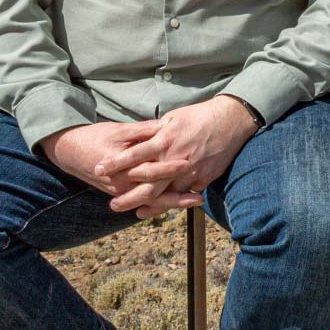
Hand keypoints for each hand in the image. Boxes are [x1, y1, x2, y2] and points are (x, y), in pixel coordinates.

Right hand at [40, 120, 206, 217]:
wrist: (69, 152)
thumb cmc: (95, 137)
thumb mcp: (118, 130)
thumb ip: (142, 130)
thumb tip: (165, 125)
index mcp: (122, 166)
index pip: (150, 170)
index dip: (169, 168)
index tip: (188, 164)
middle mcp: (121, 184)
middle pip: (153, 192)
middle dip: (177, 195)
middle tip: (199, 196)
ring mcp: (120, 191)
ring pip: (150, 200)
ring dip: (172, 202)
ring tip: (195, 201)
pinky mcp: (120, 192)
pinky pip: (143, 200)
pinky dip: (161, 202)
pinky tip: (179, 201)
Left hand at [92, 97, 258, 215]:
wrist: (230, 120)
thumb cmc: (200, 116)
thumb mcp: (173, 118)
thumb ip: (154, 131)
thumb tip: (136, 137)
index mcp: (164, 140)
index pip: (133, 154)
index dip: (114, 163)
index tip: (98, 169)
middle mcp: (174, 158)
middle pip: (146, 184)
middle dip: (128, 197)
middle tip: (113, 205)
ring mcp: (189, 171)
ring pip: (165, 195)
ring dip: (148, 205)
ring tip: (134, 212)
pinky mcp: (203, 178)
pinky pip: (184, 194)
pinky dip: (171, 203)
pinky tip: (163, 208)